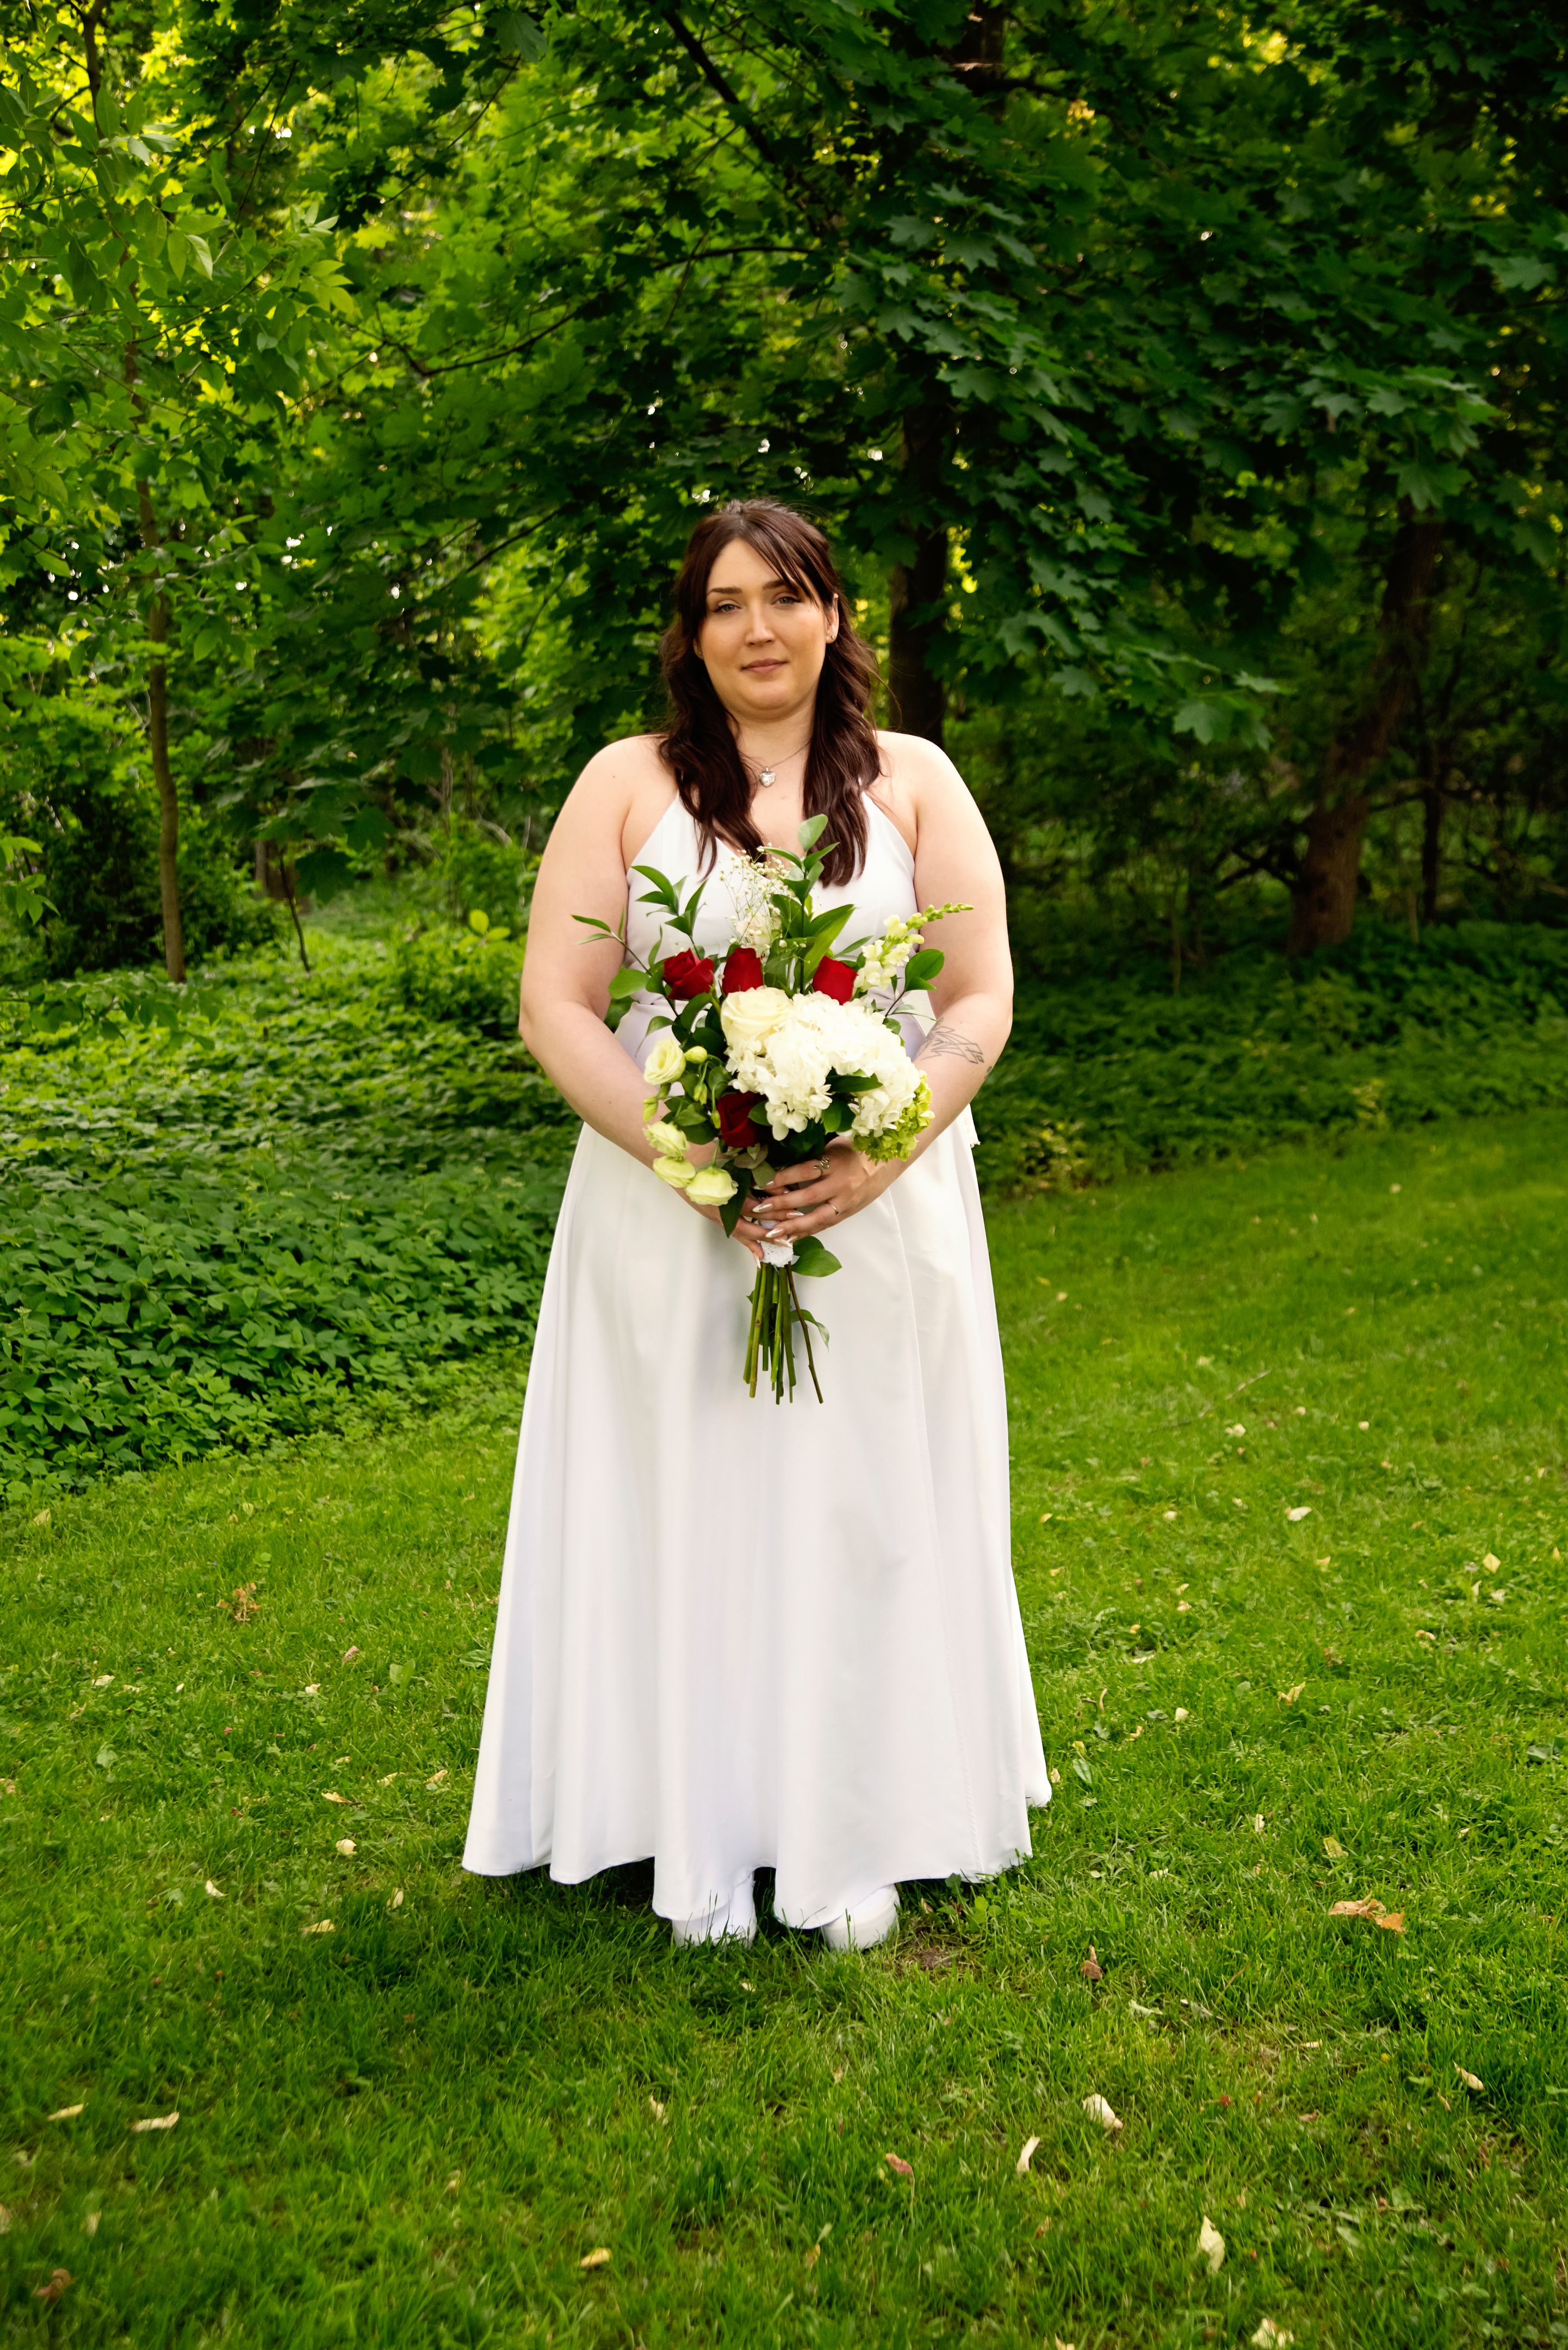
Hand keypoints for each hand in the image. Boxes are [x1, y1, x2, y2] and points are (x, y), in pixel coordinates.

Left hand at [737, 1142, 894, 1249]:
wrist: (887, 1162)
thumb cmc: (857, 1149)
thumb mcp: (834, 1146)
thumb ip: (813, 1157)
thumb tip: (783, 1165)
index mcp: (835, 1162)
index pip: (804, 1171)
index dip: (782, 1177)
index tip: (763, 1183)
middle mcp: (840, 1184)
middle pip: (807, 1197)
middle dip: (781, 1204)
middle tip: (760, 1209)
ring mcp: (845, 1201)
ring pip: (816, 1217)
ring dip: (792, 1226)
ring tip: (772, 1233)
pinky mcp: (849, 1212)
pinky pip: (826, 1224)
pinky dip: (808, 1231)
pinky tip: (792, 1237)